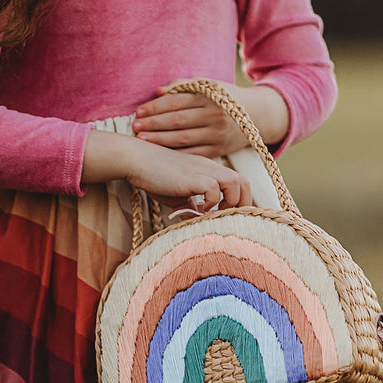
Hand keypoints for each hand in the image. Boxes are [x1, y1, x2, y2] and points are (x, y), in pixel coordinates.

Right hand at [81, 131, 251, 210]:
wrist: (137, 159)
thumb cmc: (155, 177)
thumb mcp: (178, 194)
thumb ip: (192, 206)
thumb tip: (199, 222)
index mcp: (211, 171)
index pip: (240, 182)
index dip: (240, 200)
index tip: (229, 216)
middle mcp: (212, 168)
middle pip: (245, 182)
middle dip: (242, 203)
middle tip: (227, 217)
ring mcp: (204, 171)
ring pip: (236, 183)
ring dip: (230, 202)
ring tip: (215, 213)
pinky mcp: (193, 177)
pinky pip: (214, 189)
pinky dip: (211, 202)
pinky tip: (198, 208)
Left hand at [133, 80, 269, 158]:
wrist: (256, 116)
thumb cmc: (223, 99)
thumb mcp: (208, 87)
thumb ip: (183, 87)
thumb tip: (158, 91)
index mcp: (210, 97)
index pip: (177, 102)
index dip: (156, 107)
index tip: (139, 112)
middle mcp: (215, 116)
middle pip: (178, 121)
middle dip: (154, 124)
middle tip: (135, 127)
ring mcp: (217, 136)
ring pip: (183, 139)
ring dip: (160, 140)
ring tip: (142, 139)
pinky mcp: (218, 151)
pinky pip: (192, 154)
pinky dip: (175, 153)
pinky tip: (159, 153)